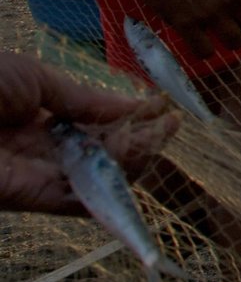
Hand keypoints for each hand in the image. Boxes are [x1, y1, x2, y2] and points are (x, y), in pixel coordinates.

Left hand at [0, 51, 178, 213]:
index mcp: (35, 116)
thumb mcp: (35, 78)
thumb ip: (83, 98)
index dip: (128, 117)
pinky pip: (75, 203)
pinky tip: (139, 177)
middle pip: (99, 153)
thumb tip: (130, 106)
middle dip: (138, 140)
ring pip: (94, 178)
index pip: (92, 122)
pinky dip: (108, 198)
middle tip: (170, 126)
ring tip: (160, 139)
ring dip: (131, 162)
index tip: (161, 107)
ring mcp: (35, 174)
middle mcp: (38, 148)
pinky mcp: (28, 198)